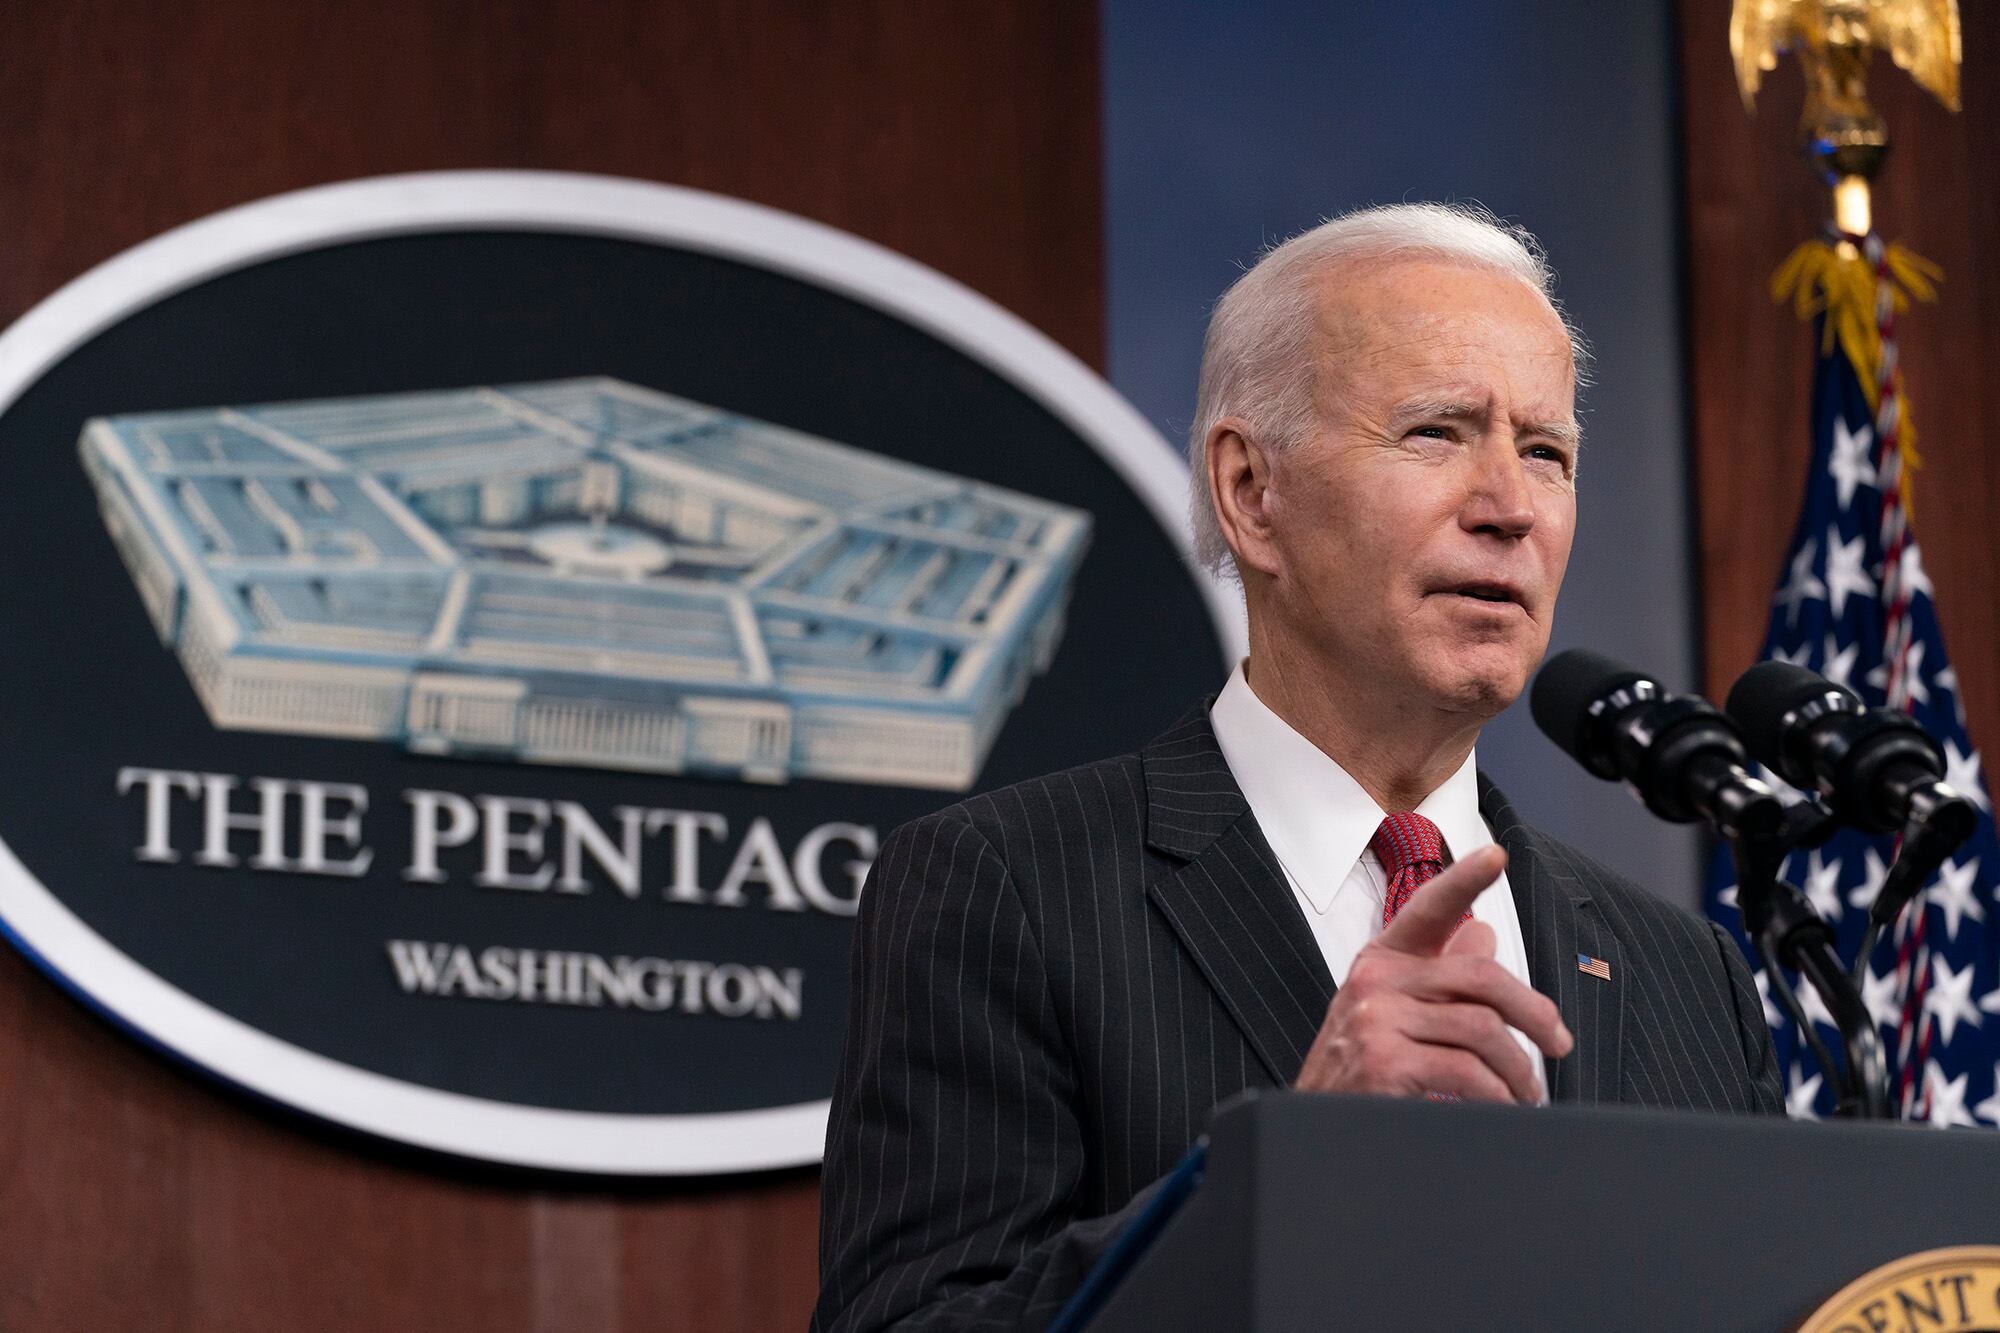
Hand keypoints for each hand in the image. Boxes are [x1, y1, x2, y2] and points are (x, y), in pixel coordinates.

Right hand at [1294, 846, 1572, 1102]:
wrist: (1315, 1132)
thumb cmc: (1363, 1074)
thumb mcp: (1396, 1014)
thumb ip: (1440, 977)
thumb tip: (1484, 934)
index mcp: (1382, 961)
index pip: (1428, 910)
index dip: (1463, 879)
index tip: (1496, 854)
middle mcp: (1375, 981)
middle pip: (1480, 976)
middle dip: (1534, 1013)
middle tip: (1558, 1045)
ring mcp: (1376, 1020)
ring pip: (1482, 1029)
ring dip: (1519, 1070)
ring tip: (1526, 1094)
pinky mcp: (1384, 1063)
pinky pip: (1467, 1073)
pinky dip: (1498, 1097)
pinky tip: (1501, 1109)